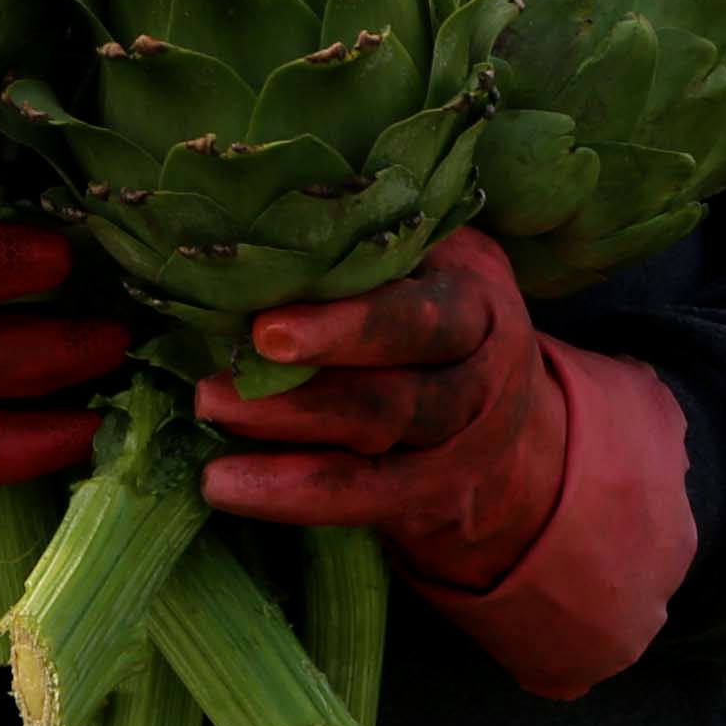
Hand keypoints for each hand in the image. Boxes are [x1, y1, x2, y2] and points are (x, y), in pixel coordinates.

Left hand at [195, 230, 569, 592]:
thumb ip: (366, 249)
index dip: (346, 327)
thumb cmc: (437, 311)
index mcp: (475, 303)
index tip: (265, 330)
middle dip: (301, 397)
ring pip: (378, 456)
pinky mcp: (435, 498)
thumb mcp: (427, 264)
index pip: (417, 317)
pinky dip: (295, 497)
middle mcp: (479, 381)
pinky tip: (229, 488)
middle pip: (397, 397)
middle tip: (210, 393)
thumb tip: (244, 225)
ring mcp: (462, 449)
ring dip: (287, 451)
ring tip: (210, 440)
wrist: (515, 424)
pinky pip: (366, 501)